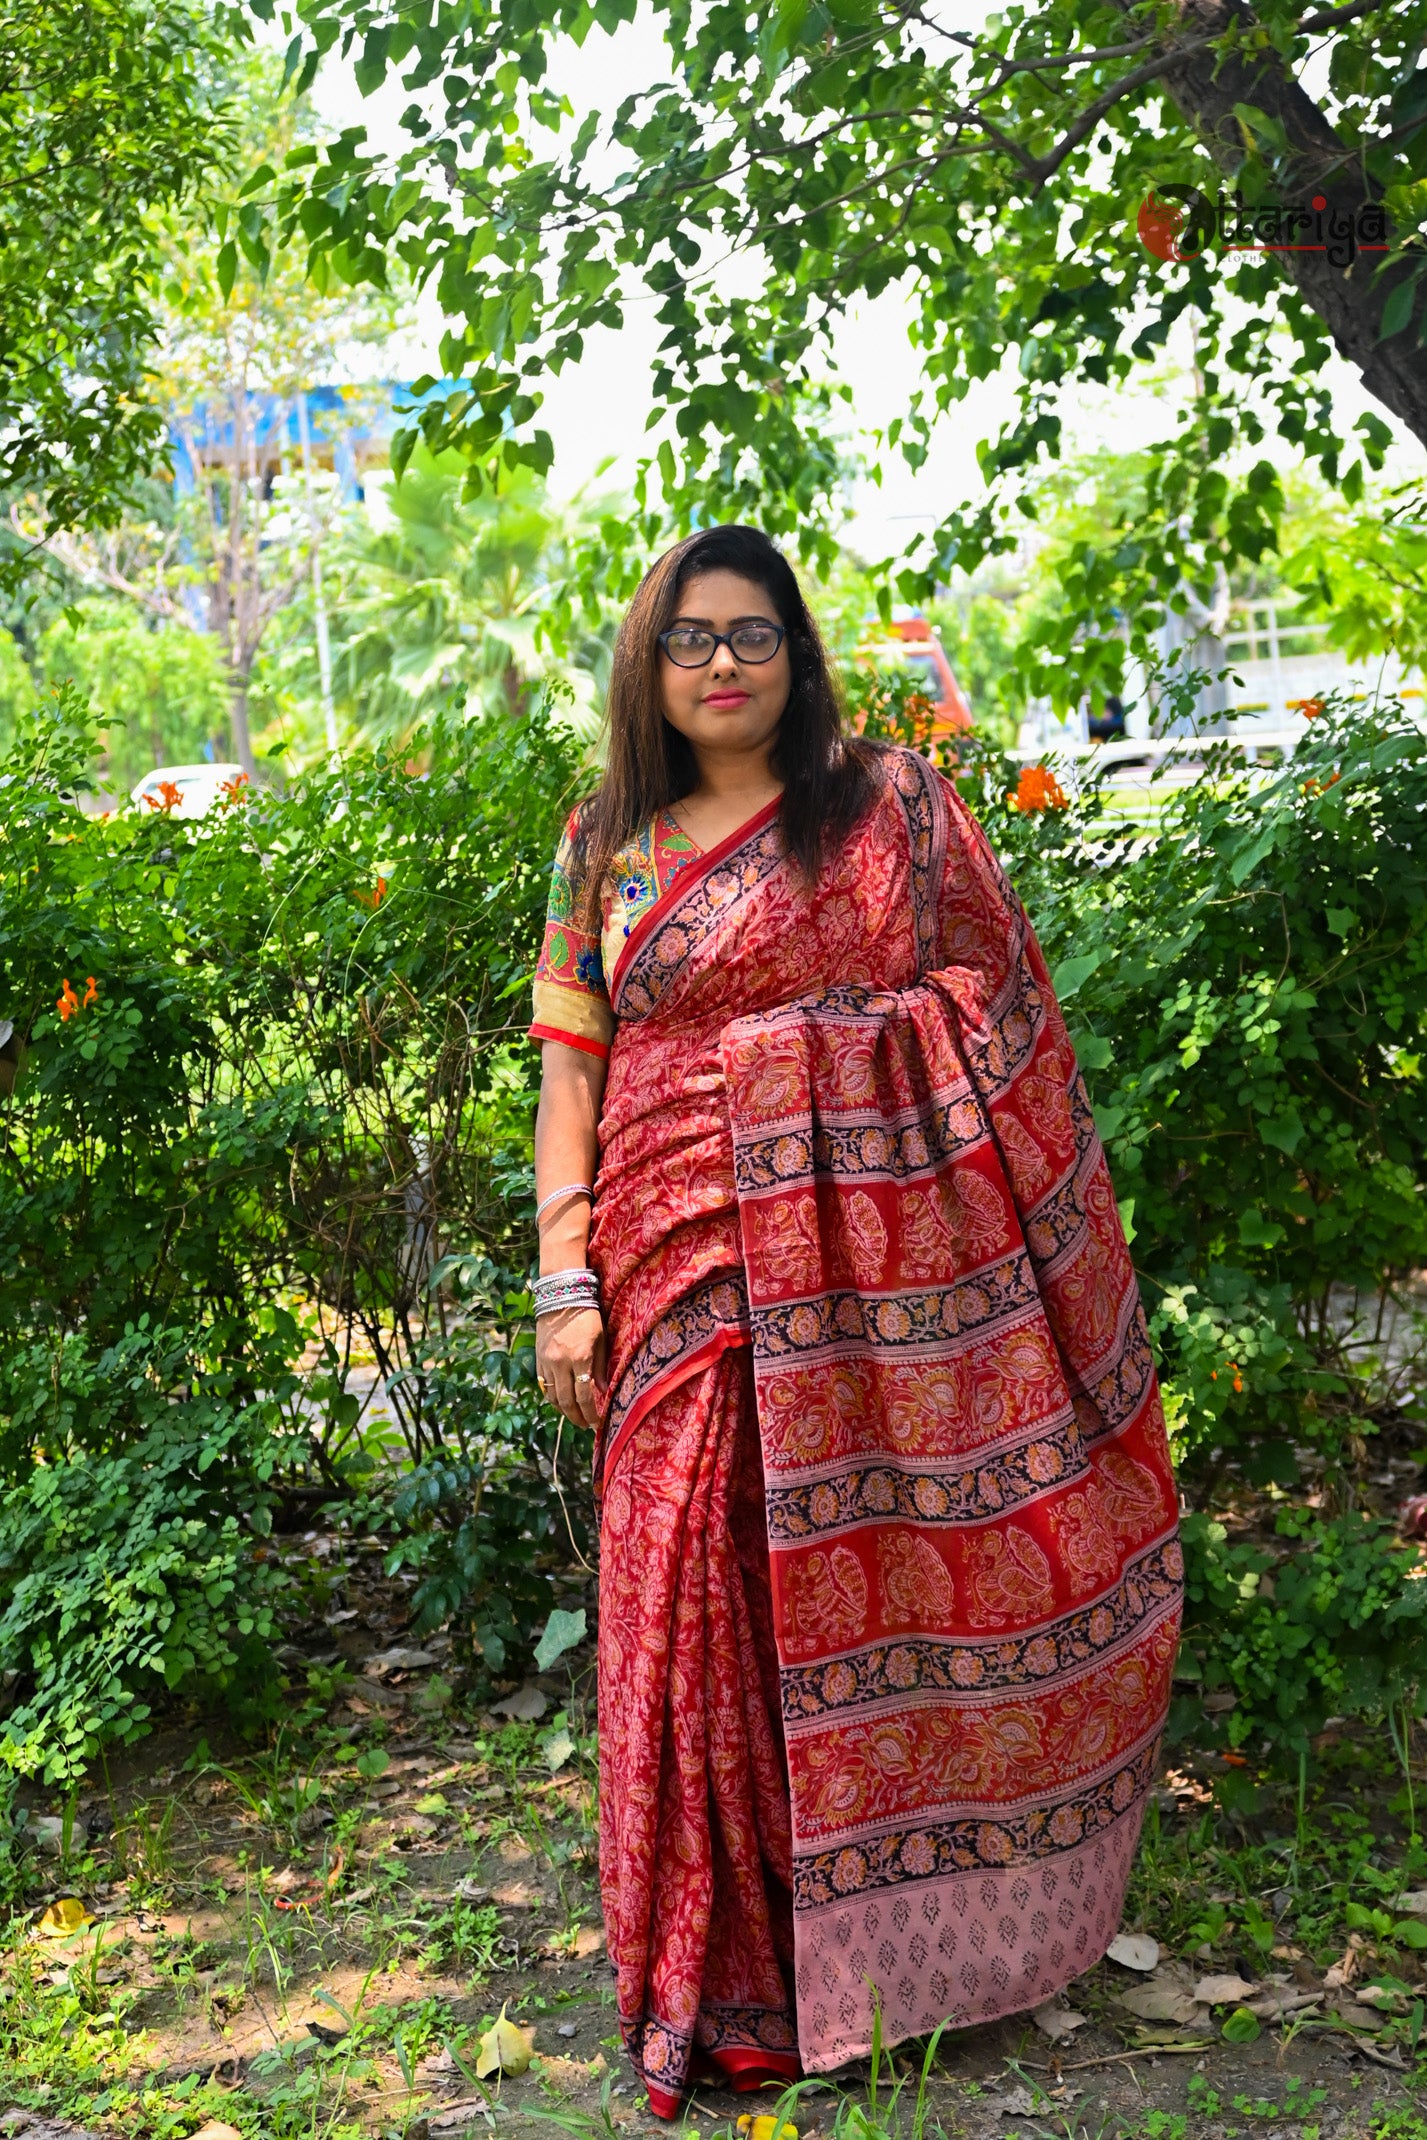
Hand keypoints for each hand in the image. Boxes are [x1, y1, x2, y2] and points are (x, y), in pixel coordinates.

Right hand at [536, 1306, 606, 1427]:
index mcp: (580, 1358)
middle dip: (576, 1418)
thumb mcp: (601, 1340)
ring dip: (563, 1411)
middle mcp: (561, 1363)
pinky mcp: (539, 1359)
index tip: (596, 1423)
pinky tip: (561, 1401)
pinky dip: (552, 1397)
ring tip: (574, 1416)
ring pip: (552, 1396)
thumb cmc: (587, 1317)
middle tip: (585, 1426)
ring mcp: (547, 1362)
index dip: (590, 1413)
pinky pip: (544, 1385)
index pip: (584, 1396)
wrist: (562, 1297)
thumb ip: (601, 1367)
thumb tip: (603, 1391)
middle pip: (566, 1402)